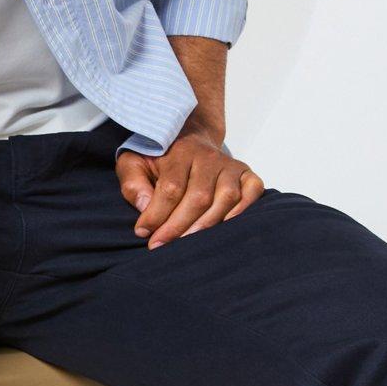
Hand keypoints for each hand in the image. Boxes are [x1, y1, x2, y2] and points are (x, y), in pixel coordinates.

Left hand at [116, 129, 264, 249]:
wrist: (188, 138)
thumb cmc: (159, 158)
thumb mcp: (134, 163)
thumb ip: (134, 183)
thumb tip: (145, 207)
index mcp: (179, 152)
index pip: (171, 187)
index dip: (157, 214)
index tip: (143, 233)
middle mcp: (209, 157)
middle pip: (199, 197)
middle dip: (178, 227)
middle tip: (161, 246)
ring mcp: (230, 166)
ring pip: (226, 198)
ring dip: (207, 226)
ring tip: (187, 247)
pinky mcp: (247, 174)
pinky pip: (252, 193)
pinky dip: (242, 213)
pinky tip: (224, 232)